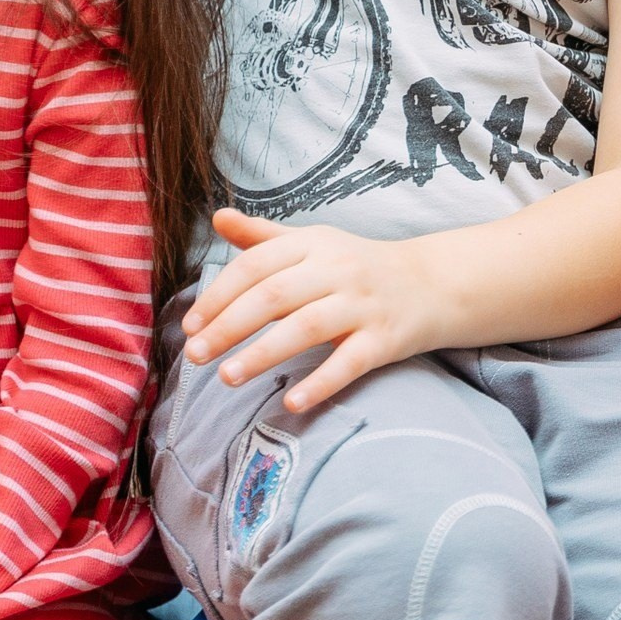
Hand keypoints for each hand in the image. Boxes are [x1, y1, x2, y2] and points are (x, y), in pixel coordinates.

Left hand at [180, 210, 433, 410]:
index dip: (219, 295)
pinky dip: (320, 382)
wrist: (430, 284)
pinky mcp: (385, 339)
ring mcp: (363, 305)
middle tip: (195, 355)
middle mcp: (338, 270)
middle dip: (229, 327)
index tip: (190, 325)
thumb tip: (217, 216)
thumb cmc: (356, 267)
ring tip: (226, 377)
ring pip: (307, 327)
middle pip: (275, 296)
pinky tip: (291, 403)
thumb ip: (263, 237)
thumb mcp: (313, 244)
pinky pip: (350, 362)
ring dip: (263, 354)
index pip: (256, 266)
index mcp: (315, 244)